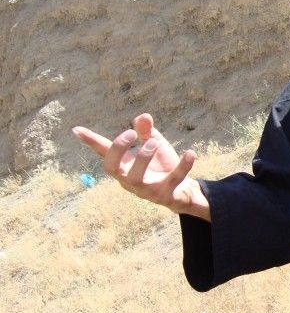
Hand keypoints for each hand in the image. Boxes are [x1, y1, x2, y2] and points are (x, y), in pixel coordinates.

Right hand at [72, 113, 209, 219]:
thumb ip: (147, 132)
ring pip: (135, 178)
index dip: (91, 142)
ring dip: (143, 158)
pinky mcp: (165, 196)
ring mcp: (146, 190)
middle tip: (132, 134)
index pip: (104, 153)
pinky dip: (183, 166)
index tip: (76, 129)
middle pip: (111, 168)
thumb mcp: (154, 145)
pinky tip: (190, 153)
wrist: (183, 192)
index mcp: (124, 166)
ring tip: (154, 141)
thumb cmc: (162, 167)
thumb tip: (143, 116)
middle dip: (118, 149)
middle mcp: (129, 180)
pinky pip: (173, 181)